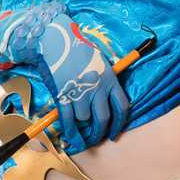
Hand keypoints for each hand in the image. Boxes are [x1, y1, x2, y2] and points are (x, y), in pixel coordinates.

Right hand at [36, 17, 130, 148]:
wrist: (58, 40)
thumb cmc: (79, 50)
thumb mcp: (100, 63)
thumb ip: (105, 82)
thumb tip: (105, 104)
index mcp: (111, 79)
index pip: (122, 107)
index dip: (119, 125)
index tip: (114, 134)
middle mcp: (98, 87)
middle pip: (103, 118)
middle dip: (99, 133)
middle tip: (95, 139)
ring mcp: (81, 91)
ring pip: (84, 118)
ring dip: (80, 124)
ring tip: (77, 127)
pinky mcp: (64, 94)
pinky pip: (68, 119)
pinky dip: (69, 130)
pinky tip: (69, 136)